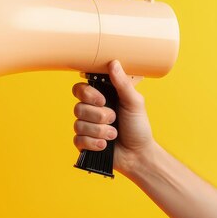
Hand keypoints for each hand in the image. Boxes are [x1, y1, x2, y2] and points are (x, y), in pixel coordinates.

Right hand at [72, 60, 155, 175]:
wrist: (138, 154)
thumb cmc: (138, 127)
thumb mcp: (134, 102)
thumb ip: (122, 83)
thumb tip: (114, 63)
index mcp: (100, 98)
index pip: (80, 89)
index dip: (88, 95)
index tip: (102, 100)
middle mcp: (91, 111)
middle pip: (78, 108)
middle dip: (99, 116)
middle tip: (114, 119)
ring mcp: (86, 128)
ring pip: (78, 125)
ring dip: (100, 131)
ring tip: (114, 135)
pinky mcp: (84, 144)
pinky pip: (78, 140)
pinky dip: (94, 143)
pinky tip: (106, 145)